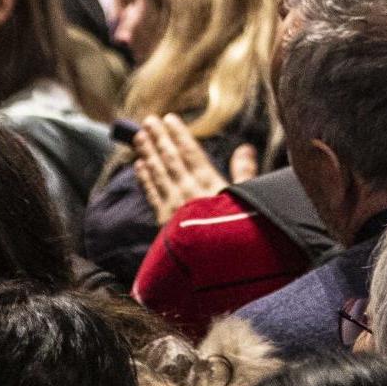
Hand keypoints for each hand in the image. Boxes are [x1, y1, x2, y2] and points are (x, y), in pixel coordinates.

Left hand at [134, 114, 250, 225]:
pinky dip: (145, 179)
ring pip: (158, 173)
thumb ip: (244, 173)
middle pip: (170, 159)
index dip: (178, 134)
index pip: (190, 152)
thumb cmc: (238, 232)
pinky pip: (152, 194)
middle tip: (148, 120)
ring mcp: (173, 206)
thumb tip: (245, 148)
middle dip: (159, 138)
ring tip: (139, 137)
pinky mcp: (164, 221)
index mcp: (209, 183)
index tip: (168, 118)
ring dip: (148, 153)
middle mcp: (188, 191)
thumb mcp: (247, 201)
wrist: (217, 267)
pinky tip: (139, 166)